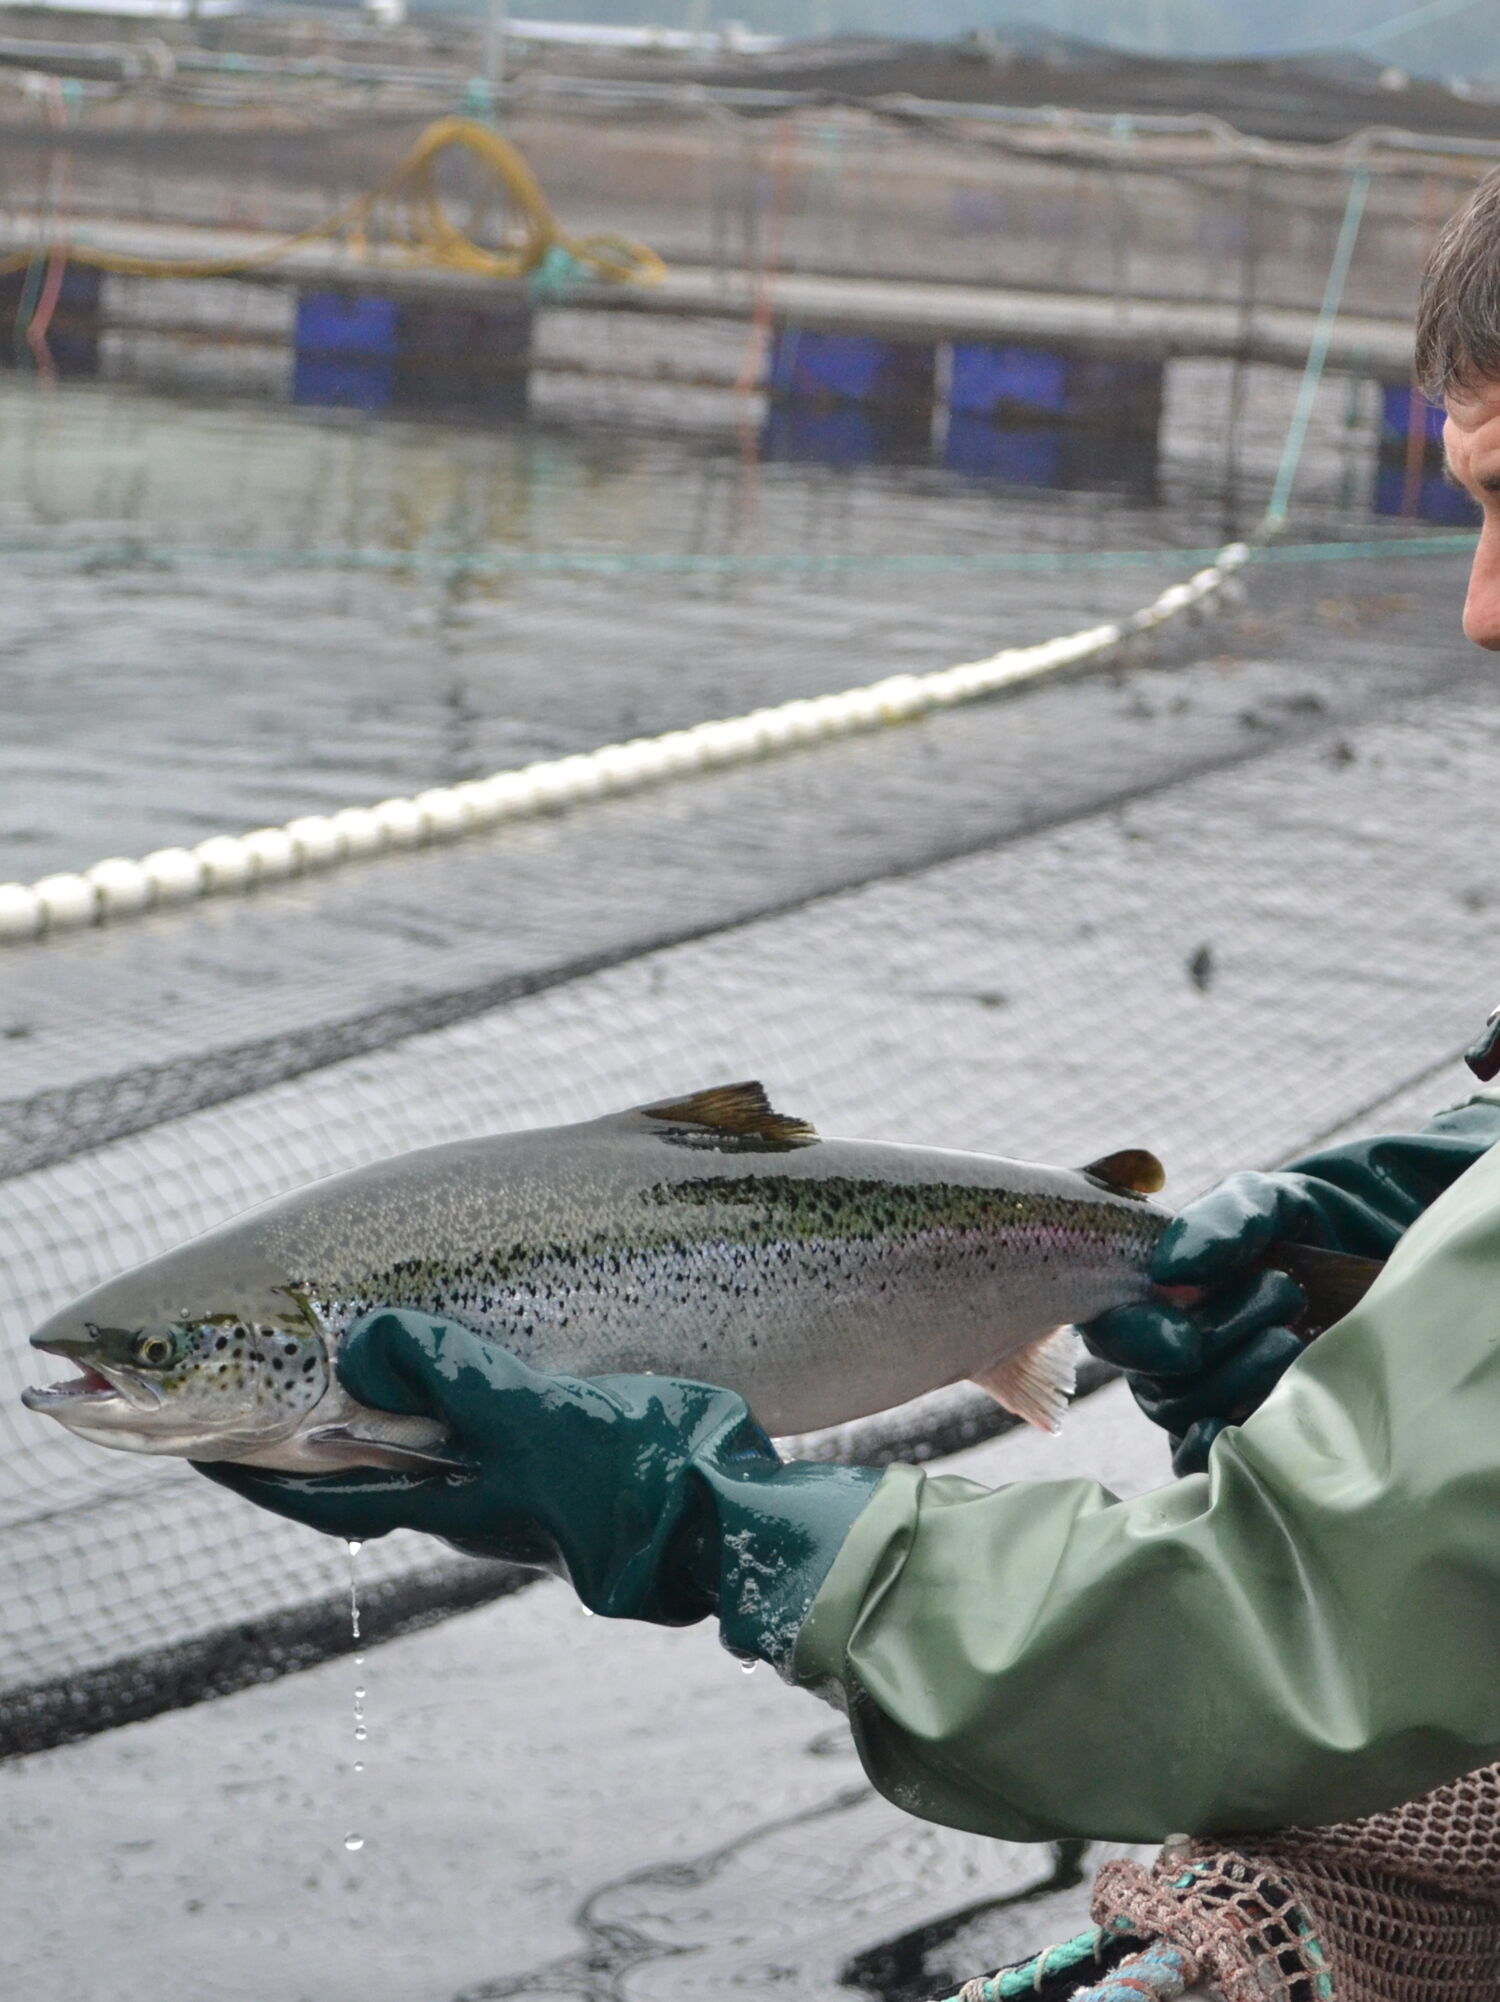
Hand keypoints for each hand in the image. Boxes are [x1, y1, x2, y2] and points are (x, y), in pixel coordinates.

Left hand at [197, 1308, 879, 1659]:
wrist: (727, 1523)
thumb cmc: (626, 1480)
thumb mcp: (532, 1419)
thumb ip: (452, 1375)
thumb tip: (367, 1336)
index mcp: (446, 1500)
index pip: (318, 1490)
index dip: (250, 1466)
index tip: (188, 1442)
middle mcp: (468, 1503)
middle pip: (359, 1471)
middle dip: (305, 1434)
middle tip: (255, 1389)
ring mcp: (517, 1493)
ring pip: (421, 1451)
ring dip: (378, 1412)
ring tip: (350, 1364)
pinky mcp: (563, 1469)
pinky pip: (481, 1433)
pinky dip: (450, 1398)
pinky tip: (466, 1369)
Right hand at [1084, 1101, 1499, 1472]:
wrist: (1366, 1259)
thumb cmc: (1298, 1229)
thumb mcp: (1264, 1202)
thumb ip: (1222, 1221)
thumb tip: (1174, 1270)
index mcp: (1153, 1298)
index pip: (1116, 1332)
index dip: (1141, 1340)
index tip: (1186, 1338)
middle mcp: (1167, 1357)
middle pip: (1158, 1381)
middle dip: (1219, 1339)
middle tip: (1282, 1293)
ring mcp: (1203, 1398)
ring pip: (1187, 1417)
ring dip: (1239, 1380)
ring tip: (1294, 1339)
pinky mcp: (1240, 1432)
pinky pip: (1203, 1461)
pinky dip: (1217, 1452)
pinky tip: (1250, 1432)